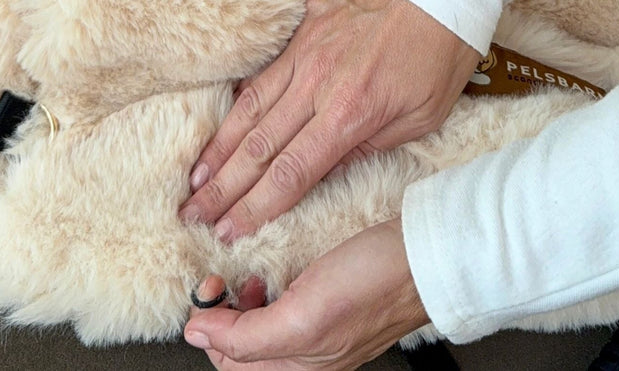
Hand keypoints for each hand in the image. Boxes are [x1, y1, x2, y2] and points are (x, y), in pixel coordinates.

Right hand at [179, 0, 478, 240]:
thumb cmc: (442, 51)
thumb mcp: (422, 114)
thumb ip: (369, 144)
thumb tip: (325, 167)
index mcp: (350, 112)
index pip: (290, 172)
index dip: (256, 207)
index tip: (229, 231)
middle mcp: (317, 82)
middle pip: (259, 145)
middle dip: (222, 187)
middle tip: (192, 214)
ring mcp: (304, 48)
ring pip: (251, 105)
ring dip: (219, 147)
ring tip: (194, 177)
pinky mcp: (302, 22)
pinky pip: (264, 66)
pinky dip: (240, 97)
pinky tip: (223, 119)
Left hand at [184, 218, 428, 369]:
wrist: (422, 258)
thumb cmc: (374, 284)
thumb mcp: (303, 316)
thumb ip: (247, 335)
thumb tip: (197, 334)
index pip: (229, 362)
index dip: (209, 326)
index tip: (209, 287)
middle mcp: (307, 359)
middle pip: (241, 347)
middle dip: (223, 314)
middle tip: (223, 280)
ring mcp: (318, 333)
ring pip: (260, 327)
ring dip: (242, 303)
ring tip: (248, 279)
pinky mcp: (327, 308)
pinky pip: (282, 310)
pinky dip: (266, 293)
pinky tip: (270, 275)